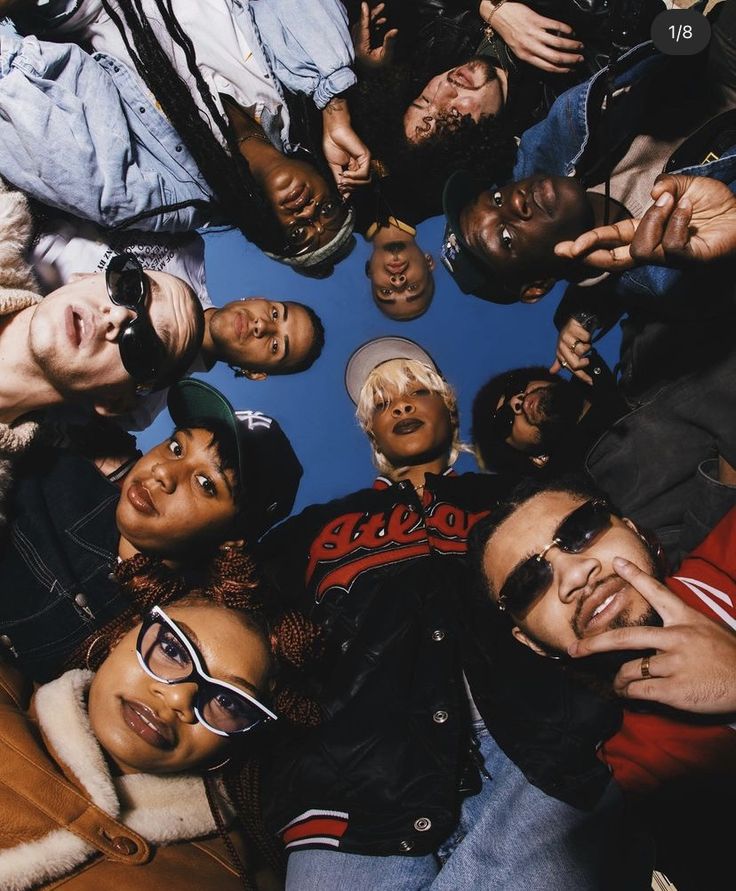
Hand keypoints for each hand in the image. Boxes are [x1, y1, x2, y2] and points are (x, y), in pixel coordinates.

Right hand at [322, 99, 370, 193]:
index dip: (350, 191)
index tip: (341, 192)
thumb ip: (338, 180)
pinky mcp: (366, 157)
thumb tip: (342, 194)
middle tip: (341, 186)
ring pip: (365, 182)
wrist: (332, 132)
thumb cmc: (332, 145)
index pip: (357, 185)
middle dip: (351, 189)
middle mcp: (361, 165)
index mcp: (354, 168)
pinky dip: (354, 177)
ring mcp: (364, 161)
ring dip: (353, 184)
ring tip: (343, 181)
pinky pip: (364, 173)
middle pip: (362, 186)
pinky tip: (346, 173)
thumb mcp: (334, 167)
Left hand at [352, 2, 397, 70]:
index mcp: (361, 47)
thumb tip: (395, 30)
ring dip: (372, 18)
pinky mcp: (361, 44)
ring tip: (384, 14)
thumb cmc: (378, 69)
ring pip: (363, 26)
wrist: (370, 79)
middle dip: (371, 14)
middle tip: (382, 6)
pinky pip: (365, 30)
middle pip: (362, 24)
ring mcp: (358, 43)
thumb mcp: (386, 57)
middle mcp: (357, 43)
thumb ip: (389, 43)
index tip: (365, 4)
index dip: (364, 15)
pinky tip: (382, 22)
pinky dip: (372, 24)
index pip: (363, 27)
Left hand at [482, 1, 583, 73]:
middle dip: (571, 60)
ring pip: (558, 43)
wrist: (500, 14)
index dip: (562, 70)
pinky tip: (572, 32)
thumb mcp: (517, 49)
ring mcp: (534, 34)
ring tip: (580, 46)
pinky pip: (556, 26)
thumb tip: (547, 61)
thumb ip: (531, 55)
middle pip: (556, 58)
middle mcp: (531, 47)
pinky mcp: (537, 20)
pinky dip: (566, 30)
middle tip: (581, 59)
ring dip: (572, 46)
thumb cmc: (509, 32)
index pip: (548, 67)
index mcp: (526, 56)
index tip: (572, 70)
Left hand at [550, 316, 592, 383]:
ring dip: (587, 347)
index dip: (582, 376)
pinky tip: (584, 335)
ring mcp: (567, 337)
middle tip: (587, 360)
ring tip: (585, 343)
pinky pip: (586, 337)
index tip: (591, 381)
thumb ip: (559, 362)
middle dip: (583, 363)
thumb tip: (552, 372)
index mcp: (560, 354)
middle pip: (575, 363)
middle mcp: (562, 347)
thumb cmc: (568, 338)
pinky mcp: (573, 329)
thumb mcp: (562, 350)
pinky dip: (588, 336)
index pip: (571, 369)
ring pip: (582, 350)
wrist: (570, 321)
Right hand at [554, 174, 735, 270]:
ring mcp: (671, 258)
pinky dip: (677, 221)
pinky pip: (672, 247)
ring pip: (642, 248)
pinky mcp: (690, 261)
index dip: (588, 242)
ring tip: (672, 202)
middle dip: (591, 253)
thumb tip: (654, 193)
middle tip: (570, 250)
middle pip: (614, 258)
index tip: (563, 249)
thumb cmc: (716, 205)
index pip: (612, 240)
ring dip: (653, 219)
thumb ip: (666, 185)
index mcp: (647, 231)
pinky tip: (689, 208)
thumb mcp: (685, 185)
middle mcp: (654, 248)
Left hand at [568, 557, 735, 714]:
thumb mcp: (709, 630)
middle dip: (595, 643)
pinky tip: (628, 694)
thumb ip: (682, 628)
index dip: (635, 576)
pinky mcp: (675, 689)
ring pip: (628, 670)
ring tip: (617, 684)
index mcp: (686, 619)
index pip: (657, 592)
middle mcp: (677, 638)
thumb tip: (655, 637)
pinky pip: (639, 690)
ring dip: (618, 679)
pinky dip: (629, 693)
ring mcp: (674, 664)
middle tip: (574, 649)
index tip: (617, 562)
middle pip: (625, 638)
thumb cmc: (732, 657)